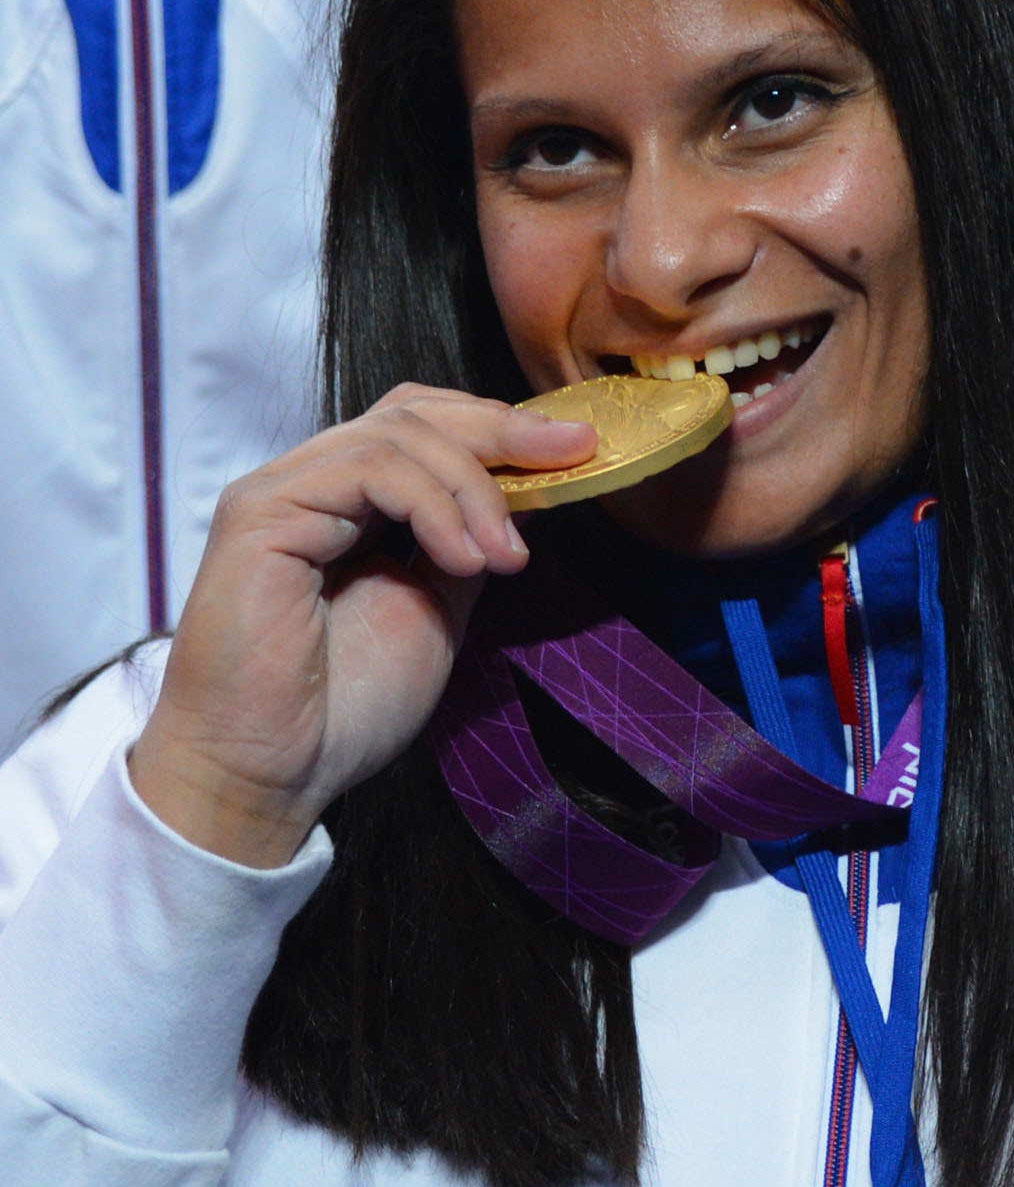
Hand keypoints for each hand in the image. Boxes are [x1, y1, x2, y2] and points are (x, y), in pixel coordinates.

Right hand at [128, 387, 595, 867]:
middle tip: (570, 454)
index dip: (500, 429)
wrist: (275, 773)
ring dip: (474, 487)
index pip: (424, 426)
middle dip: (502, 430)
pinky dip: (432, 505)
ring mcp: (282, 490)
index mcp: (349, 504)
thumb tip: (521, 496)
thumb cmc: (343, 708)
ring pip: (398, 434)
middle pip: (414, 413)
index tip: (577, 449)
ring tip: (505, 556)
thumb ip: (464, 545)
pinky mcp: (263, 511)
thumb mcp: (435, 610)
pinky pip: (366, 469)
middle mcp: (312, 483)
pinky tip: (464, 559)